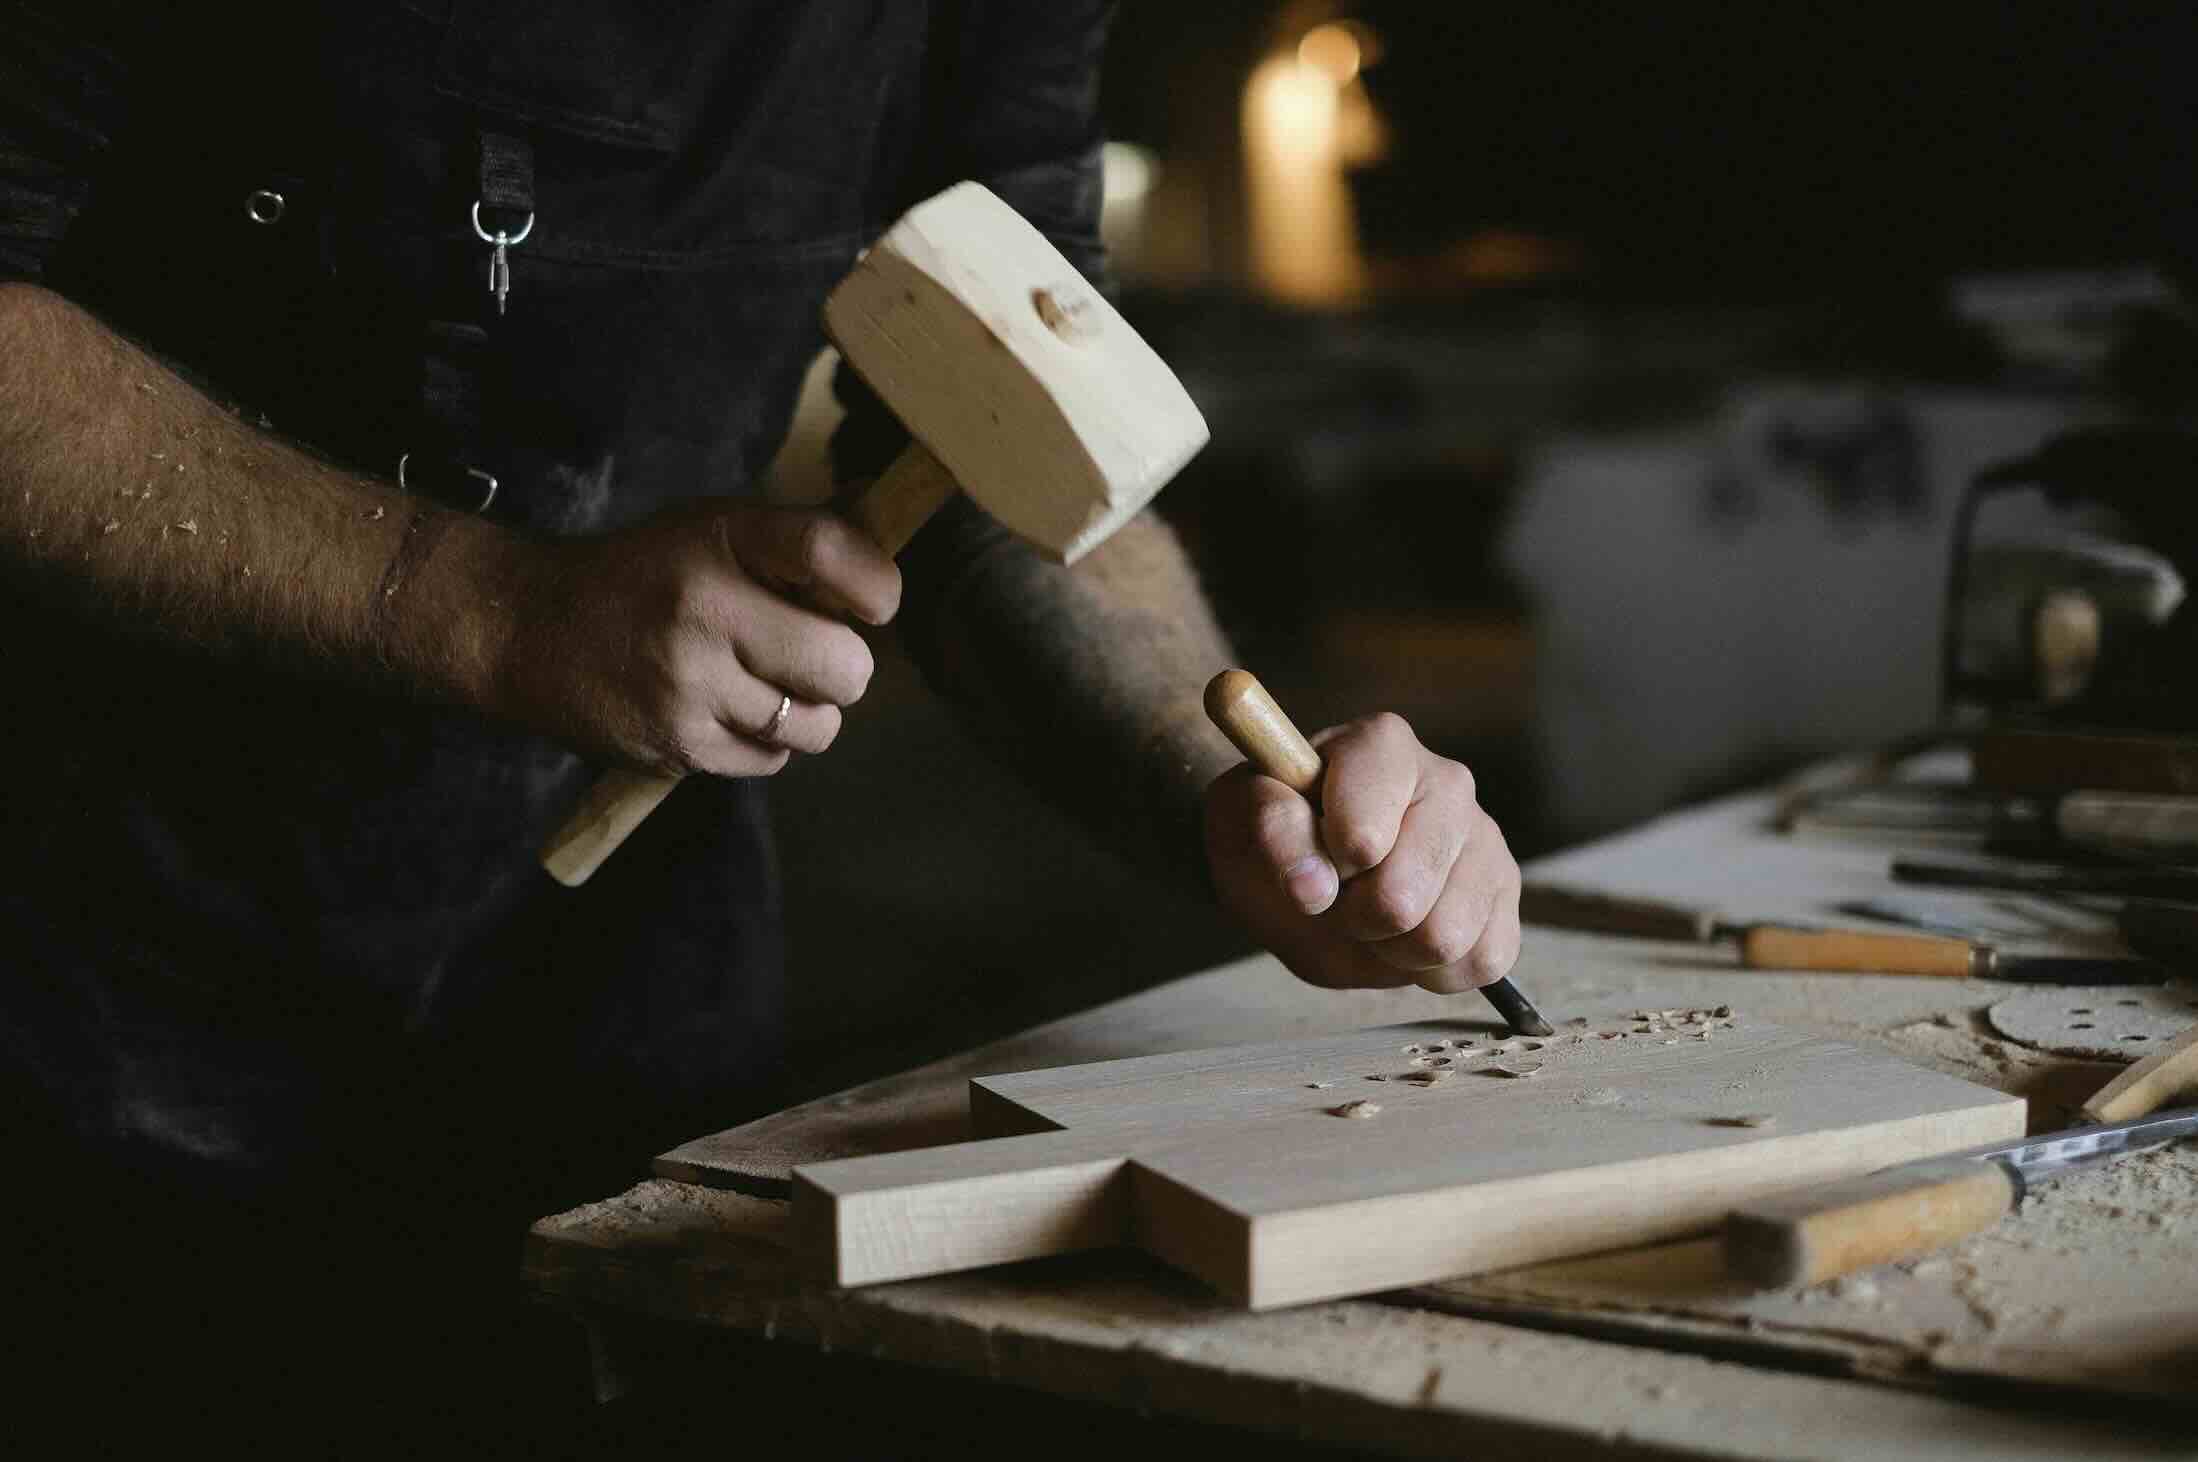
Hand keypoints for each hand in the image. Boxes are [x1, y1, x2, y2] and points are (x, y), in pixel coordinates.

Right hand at [498, 500, 899, 774]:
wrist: (527, 629)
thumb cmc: (644, 573)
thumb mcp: (712, 527)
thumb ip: (798, 535)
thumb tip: (884, 512)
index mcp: (722, 538)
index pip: (830, 553)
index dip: (877, 587)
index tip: (873, 603)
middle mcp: (704, 609)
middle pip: (846, 668)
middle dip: (843, 667)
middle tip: (808, 652)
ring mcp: (689, 685)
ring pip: (817, 727)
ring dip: (806, 712)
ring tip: (762, 682)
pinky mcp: (676, 746)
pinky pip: (770, 760)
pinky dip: (763, 742)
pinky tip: (724, 708)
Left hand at [1203, 713, 1520, 992]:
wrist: (1304, 860)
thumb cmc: (1273, 832)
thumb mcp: (1240, 820)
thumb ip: (1272, 832)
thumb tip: (1315, 889)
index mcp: (1380, 745)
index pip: (1361, 835)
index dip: (1326, 867)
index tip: (1311, 860)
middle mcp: (1447, 780)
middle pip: (1403, 897)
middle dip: (1355, 918)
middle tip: (1339, 899)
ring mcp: (1484, 836)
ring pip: (1446, 936)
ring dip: (1393, 950)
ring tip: (1372, 918)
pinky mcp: (1505, 890)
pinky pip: (1483, 959)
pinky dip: (1434, 970)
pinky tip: (1407, 940)